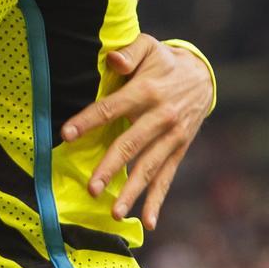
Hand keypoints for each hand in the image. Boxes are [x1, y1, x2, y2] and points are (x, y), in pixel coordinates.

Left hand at [60, 33, 212, 229]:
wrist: (202, 75)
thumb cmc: (163, 60)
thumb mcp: (149, 46)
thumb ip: (130, 52)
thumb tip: (113, 59)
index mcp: (147, 91)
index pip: (112, 108)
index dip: (88, 121)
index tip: (66, 135)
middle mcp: (161, 117)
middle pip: (130, 145)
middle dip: (110, 167)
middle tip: (91, 188)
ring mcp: (172, 136)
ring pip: (149, 167)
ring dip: (132, 191)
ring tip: (114, 212)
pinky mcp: (179, 149)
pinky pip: (167, 177)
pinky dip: (158, 200)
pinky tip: (149, 222)